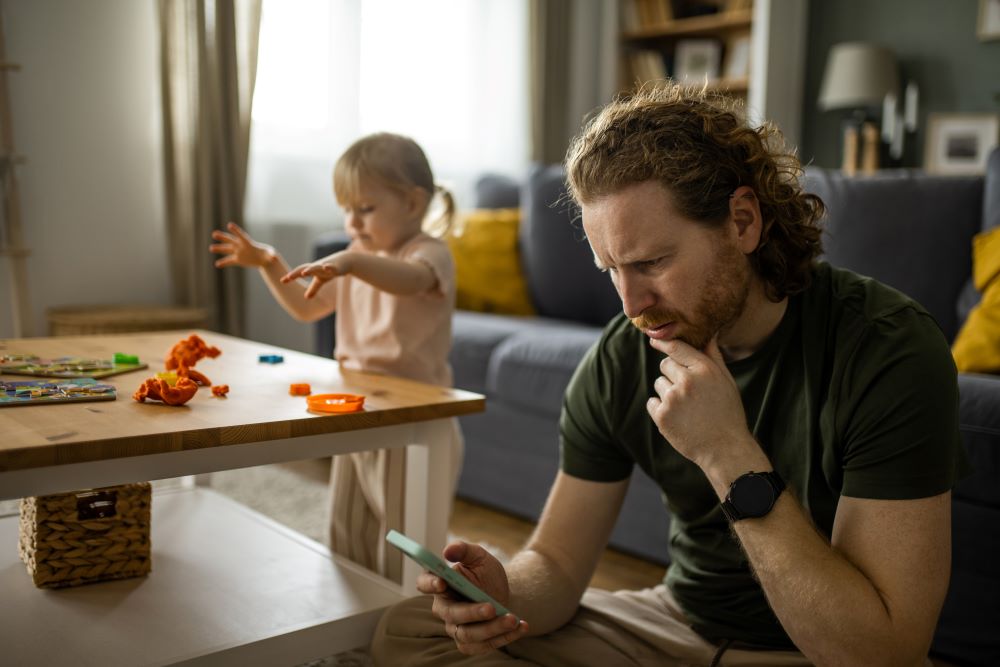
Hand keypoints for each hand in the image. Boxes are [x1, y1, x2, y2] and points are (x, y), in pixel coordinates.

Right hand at [209, 222, 274, 267]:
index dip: (235, 230)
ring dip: (219, 249)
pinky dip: (224, 263)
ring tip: (211, 248)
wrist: (263, 259)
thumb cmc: (267, 255)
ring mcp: (238, 252)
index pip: (240, 235)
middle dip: (222, 237)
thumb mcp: (270, 254)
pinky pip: (229, 261)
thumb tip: (275, 258)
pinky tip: (217, 265)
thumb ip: (271, 255)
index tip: (229, 225)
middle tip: (214, 234)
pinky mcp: (237, 260)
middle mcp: (240, 246)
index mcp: (248, 243)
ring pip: (227, 250)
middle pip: (230, 240)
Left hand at [280, 251, 351, 298]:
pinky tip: (326, 267)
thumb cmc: (330, 269)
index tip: (282, 281)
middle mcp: (317, 266)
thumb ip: (313, 288)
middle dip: (296, 273)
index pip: (299, 272)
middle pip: (305, 268)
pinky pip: (331, 267)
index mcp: (312, 270)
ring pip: (317, 267)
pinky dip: (329, 267)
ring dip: (310, 269)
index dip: (291, 276)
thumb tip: (306, 297)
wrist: (345, 261)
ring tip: (303, 273)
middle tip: (288, 277)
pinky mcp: (336, 267)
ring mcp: (326, 265)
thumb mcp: (321, 280)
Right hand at [416, 540, 528, 654]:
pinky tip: (520, 626)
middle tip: (491, 607)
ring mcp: (456, 628)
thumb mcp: (478, 556)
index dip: (430, 584)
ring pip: (468, 634)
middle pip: (451, 614)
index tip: (442, 582)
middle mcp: (444, 608)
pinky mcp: (471, 643)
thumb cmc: (485, 572)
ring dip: (492, 628)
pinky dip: (504, 637)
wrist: (503, 591)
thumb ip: (463, 550)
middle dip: (472, 612)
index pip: (424, 584)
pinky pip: (483, 646)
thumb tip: (448, 550)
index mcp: (440, 583)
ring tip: (512, 619)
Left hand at [645, 336, 757, 472]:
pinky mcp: (662, 416)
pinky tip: (678, 418)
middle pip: (665, 364)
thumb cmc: (727, 412)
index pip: (676, 347)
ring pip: (658, 383)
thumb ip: (713, 356)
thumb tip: (708, 334)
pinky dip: (660, 409)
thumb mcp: (726, 381)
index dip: (663, 342)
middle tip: (689, 392)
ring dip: (667, 392)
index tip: (653, 340)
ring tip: (687, 408)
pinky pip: (652, 402)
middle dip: (672, 374)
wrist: (724, 448)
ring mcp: (673, 398)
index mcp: (704, 369)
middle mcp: (687, 380)